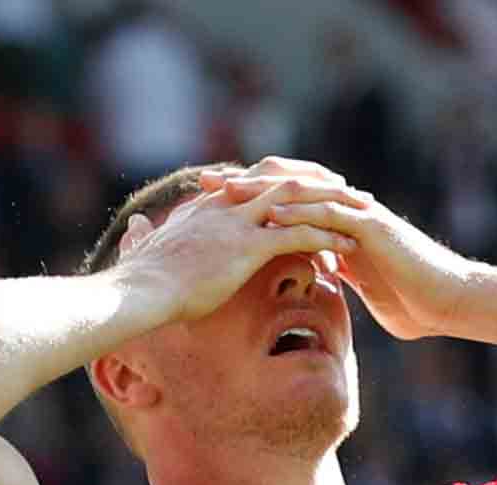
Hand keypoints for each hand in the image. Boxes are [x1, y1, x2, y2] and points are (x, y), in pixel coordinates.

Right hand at [113, 174, 365, 323]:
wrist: (139, 292)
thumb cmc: (139, 280)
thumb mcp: (142, 249)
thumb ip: (144, 235)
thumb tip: (134, 227)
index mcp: (208, 205)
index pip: (255, 181)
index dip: (286, 181)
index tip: (311, 186)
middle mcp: (227, 206)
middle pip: (282, 180)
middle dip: (319, 182)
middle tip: (349, 190)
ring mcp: (239, 224)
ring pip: (297, 201)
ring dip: (332, 204)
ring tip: (361, 212)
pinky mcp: (248, 247)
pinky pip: (298, 235)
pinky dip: (327, 237)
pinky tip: (348, 247)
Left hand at [203, 159, 472, 339]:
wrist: (449, 303)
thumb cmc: (414, 303)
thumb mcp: (365, 290)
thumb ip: (343, 280)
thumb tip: (325, 285)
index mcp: (340, 228)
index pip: (289, 206)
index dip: (251, 203)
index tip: (212, 205)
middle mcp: (347, 214)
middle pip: (289, 190)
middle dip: (246, 186)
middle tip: (206, 184)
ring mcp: (361, 217)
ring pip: (306, 193)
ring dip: (264, 190)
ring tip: (227, 190)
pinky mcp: (374, 228)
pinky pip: (331, 214)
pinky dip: (301, 210)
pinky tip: (272, 211)